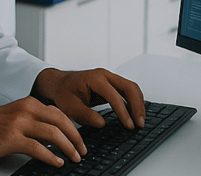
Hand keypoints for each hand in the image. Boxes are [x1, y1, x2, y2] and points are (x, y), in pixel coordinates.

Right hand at [0, 96, 85, 166]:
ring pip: (53, 134)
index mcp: (28, 103)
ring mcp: (18, 123)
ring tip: (74, 158)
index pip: (59, 113)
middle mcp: (25, 109)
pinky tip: (57, 163)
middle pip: (61, 121)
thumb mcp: (14, 118)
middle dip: (76, 138)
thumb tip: (55, 137)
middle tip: (82, 151)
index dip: (74, 128)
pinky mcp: (11, 138)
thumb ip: (33, 123)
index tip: (81, 141)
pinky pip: (38, 148)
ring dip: (68, 148)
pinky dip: (51, 157)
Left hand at [31, 68, 145, 129]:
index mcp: (94, 78)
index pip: (113, 94)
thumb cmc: (64, 93)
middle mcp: (105, 75)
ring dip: (138, 104)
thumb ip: (85, 115)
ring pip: (131, 88)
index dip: (123, 111)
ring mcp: (110, 78)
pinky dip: (134, 102)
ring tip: (140, 121)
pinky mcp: (112, 84)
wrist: (60, 84)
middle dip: (137, 106)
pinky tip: (135, 115)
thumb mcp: (70, 107)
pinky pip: (128, 91)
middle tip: (140, 124)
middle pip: (129, 87)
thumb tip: (102, 123)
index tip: (128, 125)